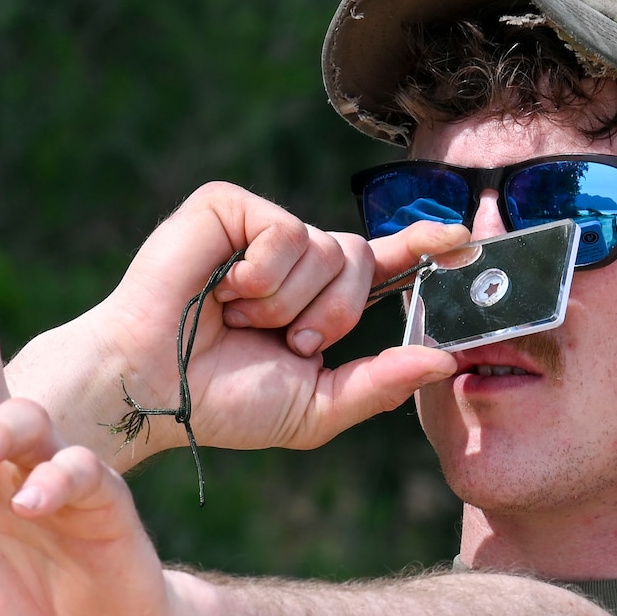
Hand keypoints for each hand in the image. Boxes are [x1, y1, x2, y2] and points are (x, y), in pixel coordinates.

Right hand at [24, 182, 467, 455]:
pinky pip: (285, 232)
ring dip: (287, 303)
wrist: (152, 389)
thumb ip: (380, 385)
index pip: (382, 263)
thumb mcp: (316, 408)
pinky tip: (222, 292)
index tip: (464, 240)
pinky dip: (262, 277)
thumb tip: (445, 360)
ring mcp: (259, 227)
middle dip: (330, 314)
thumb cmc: (222, 401)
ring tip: (237, 318)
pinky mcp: (226, 207)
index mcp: (316, 299)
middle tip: (280, 340)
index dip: (423, 245)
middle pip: (358, 258)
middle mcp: (293, 257)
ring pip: (324, 248)